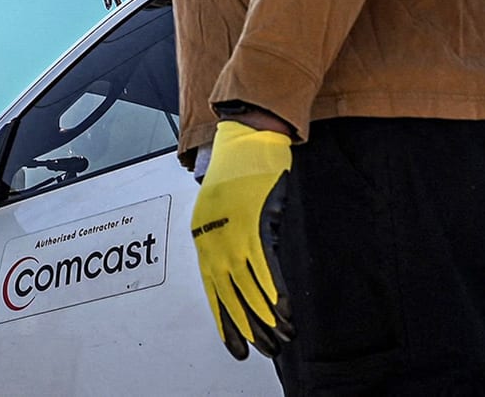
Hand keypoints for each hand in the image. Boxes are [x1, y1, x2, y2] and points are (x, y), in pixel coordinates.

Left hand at [189, 119, 292, 360]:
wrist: (248, 134)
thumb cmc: (239, 167)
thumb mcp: (225, 205)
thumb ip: (229, 234)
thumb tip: (241, 265)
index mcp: (202, 233)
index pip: (212, 288)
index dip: (225, 320)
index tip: (236, 346)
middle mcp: (212, 235)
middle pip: (228, 291)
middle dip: (246, 325)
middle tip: (263, 350)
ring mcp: (232, 228)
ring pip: (246, 283)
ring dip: (264, 314)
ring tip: (281, 338)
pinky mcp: (254, 218)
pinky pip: (262, 262)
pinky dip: (272, 287)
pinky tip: (282, 309)